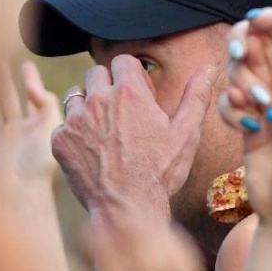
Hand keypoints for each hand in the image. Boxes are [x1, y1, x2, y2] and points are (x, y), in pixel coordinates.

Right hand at [0, 61, 62, 191]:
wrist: (15, 192)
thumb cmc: (37, 165)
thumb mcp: (51, 128)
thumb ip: (47, 102)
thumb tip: (31, 85)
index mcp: (31, 130)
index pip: (29, 99)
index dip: (28, 80)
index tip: (26, 64)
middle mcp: (11, 133)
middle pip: (5, 98)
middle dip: (1, 77)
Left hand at [51, 55, 216, 218]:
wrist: (127, 209)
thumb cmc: (160, 172)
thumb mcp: (186, 132)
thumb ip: (196, 95)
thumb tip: (210, 67)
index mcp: (130, 92)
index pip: (123, 61)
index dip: (133, 77)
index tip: (139, 96)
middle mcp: (99, 99)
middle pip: (97, 73)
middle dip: (109, 86)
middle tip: (121, 113)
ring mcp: (76, 120)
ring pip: (77, 96)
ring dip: (88, 107)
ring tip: (105, 131)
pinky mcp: (61, 140)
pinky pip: (64, 125)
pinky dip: (75, 134)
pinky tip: (92, 151)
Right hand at [219, 8, 271, 191]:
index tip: (254, 20)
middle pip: (262, 44)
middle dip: (246, 43)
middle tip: (240, 54)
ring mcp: (267, 103)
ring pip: (242, 69)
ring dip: (239, 78)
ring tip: (257, 107)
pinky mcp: (248, 122)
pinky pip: (230, 101)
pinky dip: (231, 108)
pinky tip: (248, 128)